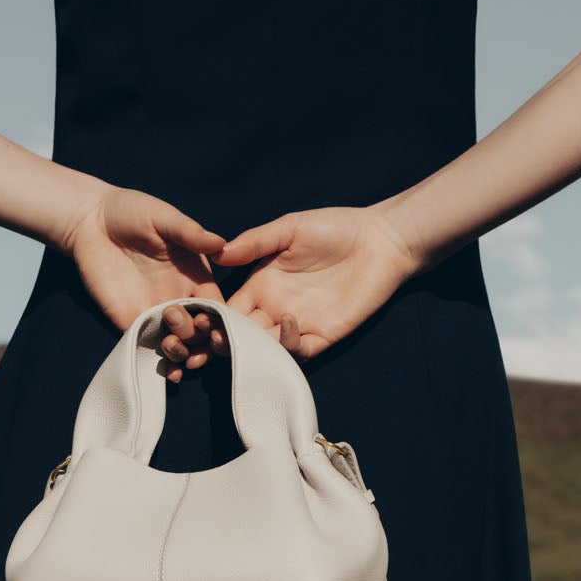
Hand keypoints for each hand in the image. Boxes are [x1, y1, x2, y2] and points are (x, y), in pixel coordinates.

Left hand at [62, 185, 228, 380]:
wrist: (91, 221)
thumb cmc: (132, 211)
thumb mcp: (163, 217)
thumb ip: (190, 233)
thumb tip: (221, 244)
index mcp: (197, 275)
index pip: (219, 306)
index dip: (222, 321)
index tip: (213, 324)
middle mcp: (181, 298)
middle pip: (203, 332)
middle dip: (201, 340)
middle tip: (183, 330)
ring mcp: (157, 312)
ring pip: (181, 345)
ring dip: (184, 353)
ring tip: (172, 349)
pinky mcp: (131, 321)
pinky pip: (151, 348)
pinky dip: (164, 364)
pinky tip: (170, 372)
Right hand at [219, 206, 422, 359]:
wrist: (380, 240)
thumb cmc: (335, 228)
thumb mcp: (289, 228)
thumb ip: (255, 242)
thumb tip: (217, 253)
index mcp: (261, 284)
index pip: (229, 308)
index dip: (213, 316)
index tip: (199, 319)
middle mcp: (274, 308)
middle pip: (241, 335)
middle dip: (224, 341)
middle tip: (214, 339)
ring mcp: (298, 324)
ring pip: (265, 349)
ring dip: (252, 350)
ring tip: (245, 340)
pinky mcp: (323, 336)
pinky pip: (298, 352)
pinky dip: (287, 347)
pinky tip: (288, 323)